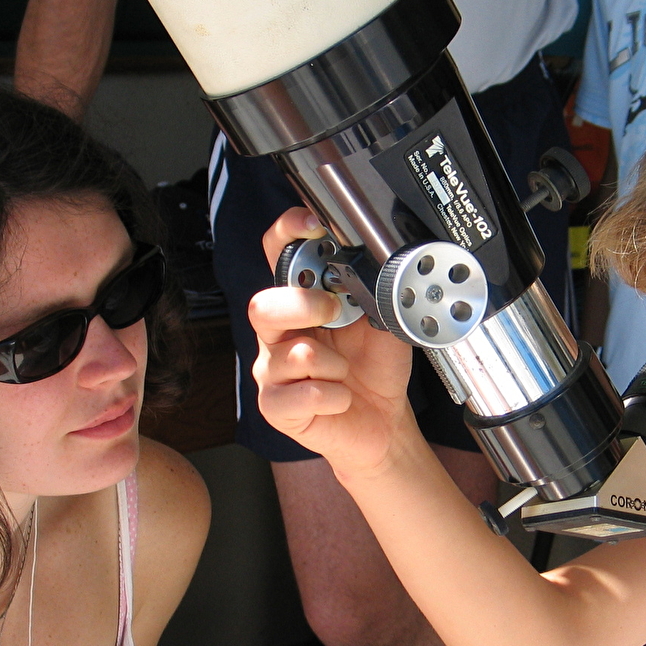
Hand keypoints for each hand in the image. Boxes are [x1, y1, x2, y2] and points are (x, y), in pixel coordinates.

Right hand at [249, 209, 416, 474]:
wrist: (383, 420)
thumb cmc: (376, 368)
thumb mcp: (383, 321)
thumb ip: (371, 291)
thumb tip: (369, 263)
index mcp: (300, 301)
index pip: (277, 255)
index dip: (287, 233)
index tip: (313, 226)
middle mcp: (279, 332)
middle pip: (262, 305)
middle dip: (304, 305)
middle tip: (336, 314)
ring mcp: (273, 370)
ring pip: (291, 355)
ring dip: (333, 365)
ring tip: (346, 373)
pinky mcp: (275, 407)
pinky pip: (301, 396)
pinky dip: (334, 397)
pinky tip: (341, 398)